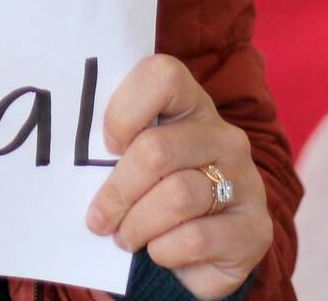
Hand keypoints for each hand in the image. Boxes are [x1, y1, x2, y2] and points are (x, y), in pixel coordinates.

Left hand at [85, 54, 271, 299]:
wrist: (207, 253)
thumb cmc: (155, 195)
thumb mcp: (135, 162)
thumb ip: (114, 148)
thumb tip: (73, 160)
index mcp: (191, 105)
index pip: (162, 75)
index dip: (124, 109)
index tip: (107, 145)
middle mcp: (224, 136)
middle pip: (157, 149)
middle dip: (118, 191)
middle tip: (99, 219)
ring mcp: (245, 181)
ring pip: (177, 196)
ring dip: (138, 225)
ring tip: (125, 238)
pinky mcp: (254, 229)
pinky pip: (196, 238)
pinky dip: (165, 251)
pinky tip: (159, 251)